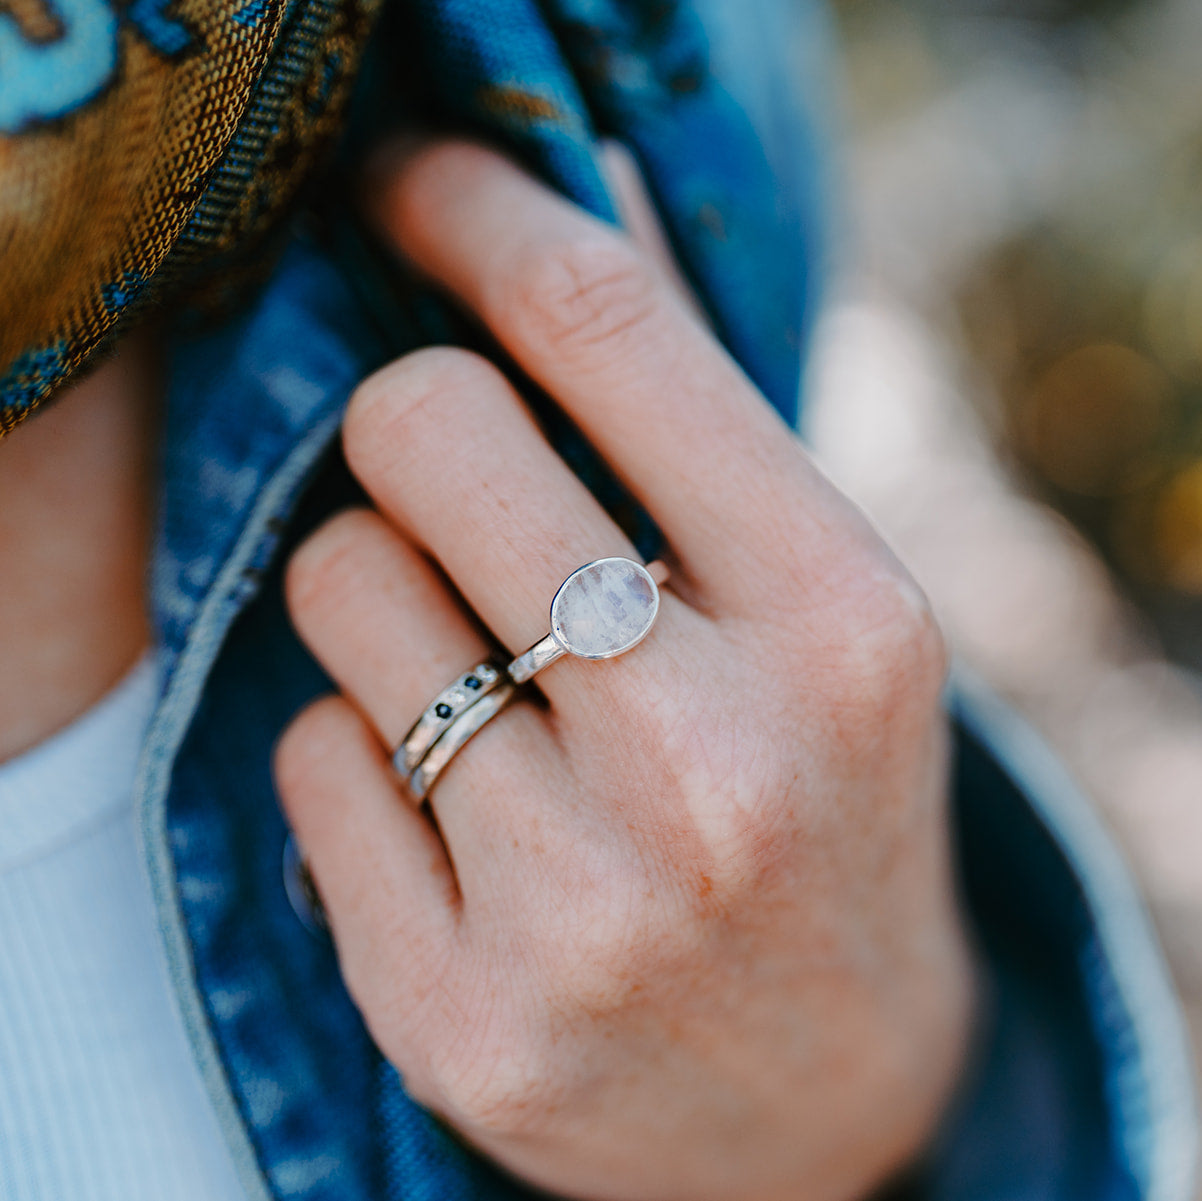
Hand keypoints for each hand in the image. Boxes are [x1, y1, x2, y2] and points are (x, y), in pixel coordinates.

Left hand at [275, 140, 973, 1200]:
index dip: (483, 214)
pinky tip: (457, 816)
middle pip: (421, 429)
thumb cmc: (826, 817)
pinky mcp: (462, 1015)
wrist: (833, 1101)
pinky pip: (309, 759)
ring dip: (378, 594)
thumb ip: (698, 442)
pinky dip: (356, 754)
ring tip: (475, 671)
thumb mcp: (829, 622)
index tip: (415, 183)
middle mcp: (719, 761)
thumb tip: (544, 221)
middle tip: (452, 477)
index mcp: (842, 624)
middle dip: (410, 417)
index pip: (614, 329)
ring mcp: (581, 904)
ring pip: (336, 588)